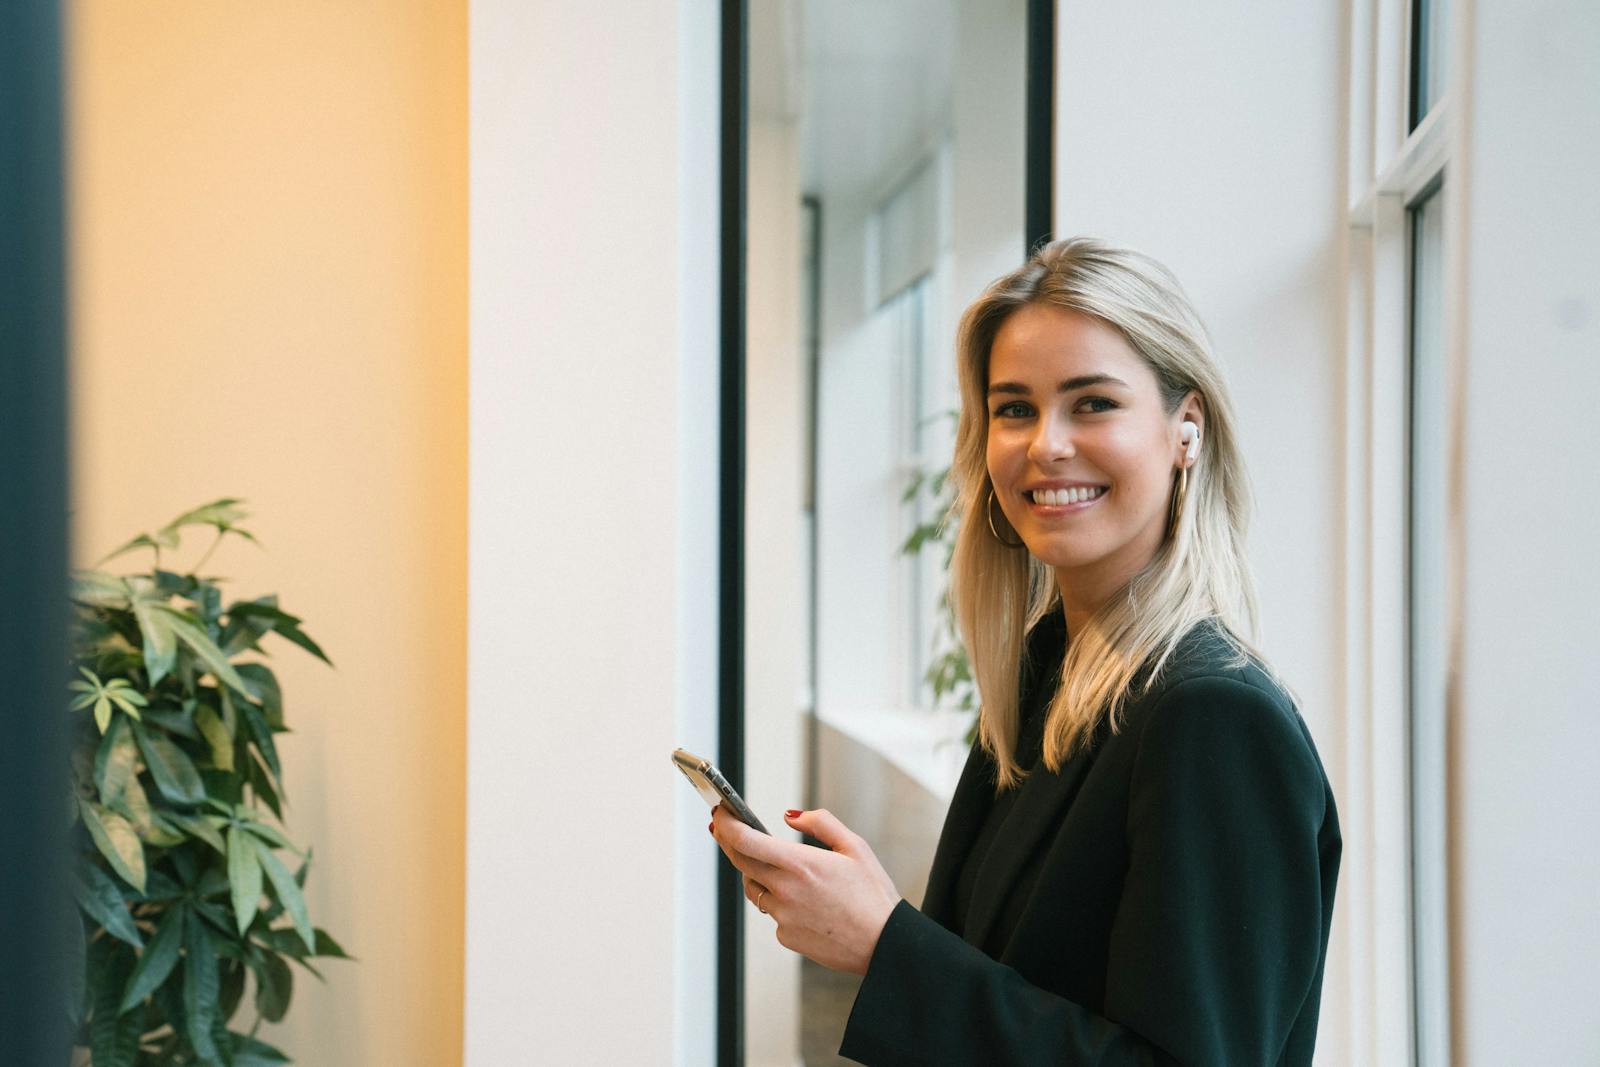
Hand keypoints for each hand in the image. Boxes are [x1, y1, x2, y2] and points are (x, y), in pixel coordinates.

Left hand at [710, 805, 901, 975]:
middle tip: (724, 828)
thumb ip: (820, 823)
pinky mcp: (786, 937)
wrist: (884, 944)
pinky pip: (773, 913)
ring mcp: (783, 917)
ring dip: (757, 874)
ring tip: (780, 868)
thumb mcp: (855, 846)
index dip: (726, 824)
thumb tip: (789, 815)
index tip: (719, 812)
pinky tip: (808, 903)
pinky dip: (781, 903)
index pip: (746, 840)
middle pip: (740, 862)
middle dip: (728, 841)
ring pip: (755, 889)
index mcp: (800, 864)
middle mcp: (785, 891)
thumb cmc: (873, 895)